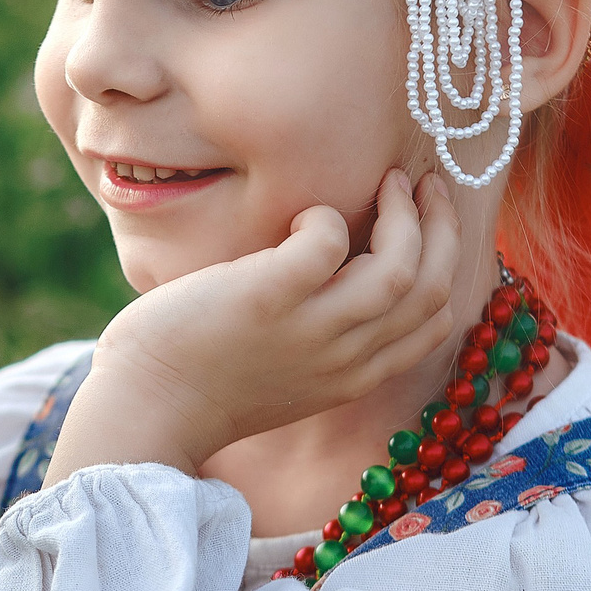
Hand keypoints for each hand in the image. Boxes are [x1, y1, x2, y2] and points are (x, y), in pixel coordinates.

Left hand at [48, 168, 463, 478]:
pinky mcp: (270, 297)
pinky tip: (302, 215)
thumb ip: (320, 338)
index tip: (428, 224)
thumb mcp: (285, 375)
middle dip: (442, 228)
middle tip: (424, 185)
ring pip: (399, 268)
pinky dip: (326, 217)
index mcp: (354, 377)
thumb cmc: (200, 384)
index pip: (435, 322)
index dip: (443, 263)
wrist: (147, 409)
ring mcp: (311, 330)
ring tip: (387, 180)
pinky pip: (329, 242)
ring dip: (404, 215)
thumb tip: (336, 272)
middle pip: (432, 290)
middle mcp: (345, 358)